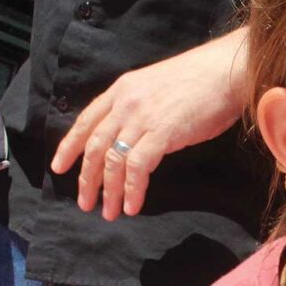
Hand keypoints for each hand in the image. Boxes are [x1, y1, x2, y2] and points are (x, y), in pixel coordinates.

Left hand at [50, 29, 247, 219]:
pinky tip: (132, 206)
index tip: (60, 167)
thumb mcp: (157, 88)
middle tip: (85, 203)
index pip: (86, 120)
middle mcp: (125, 103)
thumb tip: (134, 137)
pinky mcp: (161, 133)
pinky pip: (137, 167)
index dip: (70, 146)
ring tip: (109, 212)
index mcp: (122, 90)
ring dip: (109, 191)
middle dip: (87, 179)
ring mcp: (141, 118)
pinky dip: (132, 190)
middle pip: (94, 146)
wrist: (225, 72)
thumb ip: (140, 110)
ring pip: (112, 160)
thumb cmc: (201, 82)